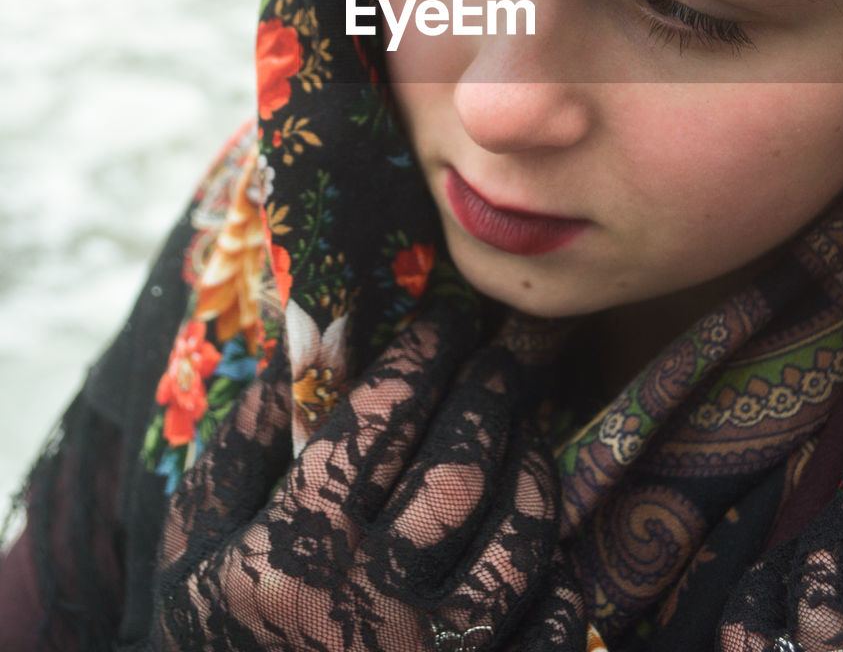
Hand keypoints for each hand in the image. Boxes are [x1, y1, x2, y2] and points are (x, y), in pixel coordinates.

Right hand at [145, 306, 589, 650]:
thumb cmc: (214, 639)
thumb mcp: (195, 542)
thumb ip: (242, 442)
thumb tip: (294, 343)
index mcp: (293, 554)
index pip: (377, 422)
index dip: (423, 355)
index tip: (446, 317)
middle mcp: (368, 608)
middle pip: (457, 472)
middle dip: (487, 395)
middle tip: (499, 357)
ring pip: (517, 539)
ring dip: (530, 467)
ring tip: (523, 431)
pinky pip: (553, 616)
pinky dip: (554, 564)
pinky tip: (532, 529)